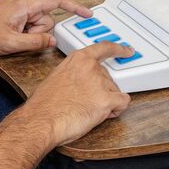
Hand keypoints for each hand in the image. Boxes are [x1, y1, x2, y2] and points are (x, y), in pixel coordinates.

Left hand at [0, 0, 91, 55]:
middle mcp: (24, 1)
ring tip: (10, 38)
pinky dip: (22, 31)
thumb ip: (35, 42)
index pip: (57, 2)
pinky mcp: (13, 11)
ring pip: (36, 23)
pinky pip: (27, 22)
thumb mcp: (11, 43)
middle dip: (37, 33)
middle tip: (19, 39)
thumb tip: (51, 41)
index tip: (86, 13)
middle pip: (46, 19)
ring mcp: (18, 6)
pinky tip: (9, 35)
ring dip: (28, 34)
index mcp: (26, 5)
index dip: (74, 7)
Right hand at [19, 42, 134, 146]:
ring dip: (107, 102)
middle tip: (87, 102)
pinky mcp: (106, 99)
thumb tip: (79, 82)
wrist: (41, 121)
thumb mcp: (56, 78)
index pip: (104, 48)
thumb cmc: (44, 105)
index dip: (118, 50)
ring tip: (88, 110)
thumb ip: (73, 74)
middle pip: (109, 77)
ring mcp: (100, 82)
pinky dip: (117, 110)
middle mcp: (91, 67)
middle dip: (103, 90)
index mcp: (78, 59)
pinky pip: (123, 102)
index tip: (127, 51)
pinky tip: (104, 114)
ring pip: (115, 91)